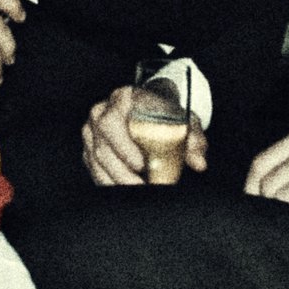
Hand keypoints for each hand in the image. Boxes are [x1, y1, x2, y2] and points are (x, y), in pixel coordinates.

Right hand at [82, 84, 208, 186]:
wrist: (153, 108)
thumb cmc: (167, 114)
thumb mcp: (185, 121)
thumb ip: (194, 140)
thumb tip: (198, 162)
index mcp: (125, 98)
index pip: (114, 121)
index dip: (126, 147)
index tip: (143, 166)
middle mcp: (103, 110)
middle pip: (103, 144)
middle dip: (122, 170)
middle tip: (142, 184)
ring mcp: (92, 128)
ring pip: (96, 159)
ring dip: (116, 179)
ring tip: (137, 190)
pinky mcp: (89, 145)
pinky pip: (93, 167)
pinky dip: (108, 182)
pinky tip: (125, 188)